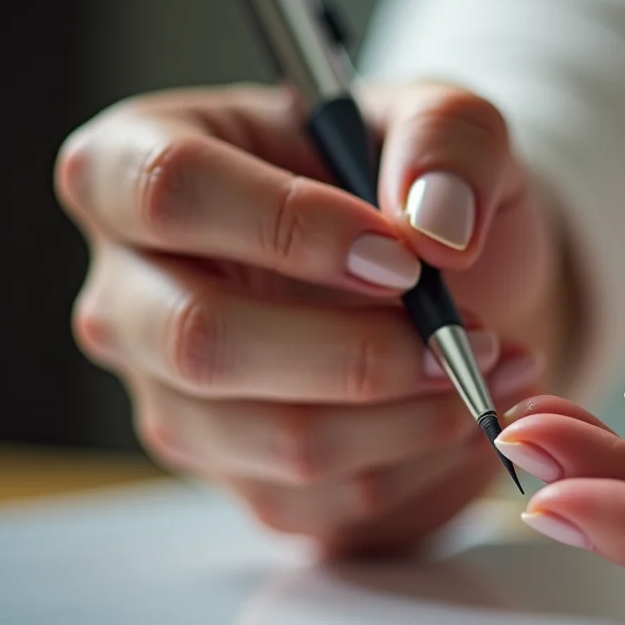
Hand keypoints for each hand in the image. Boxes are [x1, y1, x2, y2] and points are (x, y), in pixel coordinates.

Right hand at [56, 82, 573, 554]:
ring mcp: (171, 395)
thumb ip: (449, 138)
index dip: (290, 226)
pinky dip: (422, 462)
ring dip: (412, 415)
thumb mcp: (452, 123)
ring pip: (277, 439)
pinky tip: (469, 409)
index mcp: (143, 159)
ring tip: (494, 364)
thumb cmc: (421, 188)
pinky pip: (327, 500)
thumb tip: (433, 226)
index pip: (170, 190)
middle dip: (360, 351)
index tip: (402, 257)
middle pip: (204, 340)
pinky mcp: (233, 475)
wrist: (452, 278)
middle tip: (469, 333)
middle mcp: (131, 289)